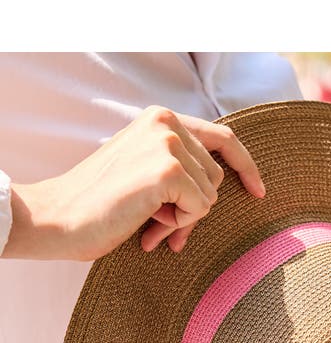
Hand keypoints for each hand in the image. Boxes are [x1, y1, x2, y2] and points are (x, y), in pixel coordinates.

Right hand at [4, 106, 264, 261]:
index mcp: (160, 118)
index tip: (259, 191)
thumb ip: (180, 169)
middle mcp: (166, 122)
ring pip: (210, 195)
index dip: (245, 166)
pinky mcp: (167, 170)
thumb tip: (225, 188)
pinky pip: (200, 208)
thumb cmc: (100, 204)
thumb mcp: (144, 172)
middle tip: (159, 224)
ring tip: (147, 220)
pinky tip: (147, 222)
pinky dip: (179, 224)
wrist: (60, 217)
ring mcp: (167, 143)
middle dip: (195, 207)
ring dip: (184, 218)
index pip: (223, 137)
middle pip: (217, 176)